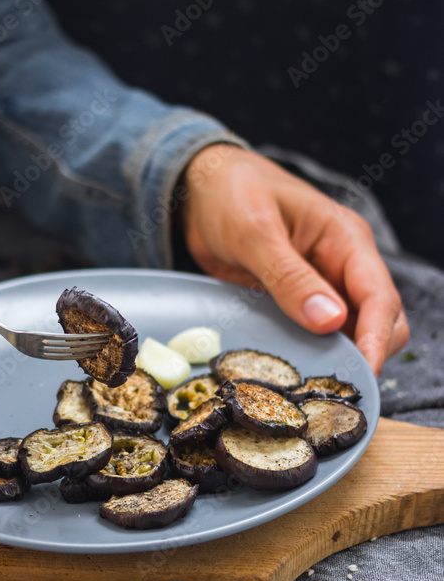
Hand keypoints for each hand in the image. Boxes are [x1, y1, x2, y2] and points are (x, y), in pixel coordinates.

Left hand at [182, 145, 408, 374]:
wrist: (200, 186)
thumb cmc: (229, 193)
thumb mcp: (254, 231)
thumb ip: (289, 277)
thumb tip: (331, 322)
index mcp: (345, 239)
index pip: (380, 298)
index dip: (376, 341)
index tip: (361, 377)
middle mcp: (343, 265)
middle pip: (379, 322)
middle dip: (364, 356)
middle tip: (330, 393)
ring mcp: (322, 285)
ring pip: (349, 334)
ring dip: (336, 359)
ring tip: (310, 391)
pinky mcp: (297, 301)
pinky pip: (316, 335)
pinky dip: (310, 354)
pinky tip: (292, 373)